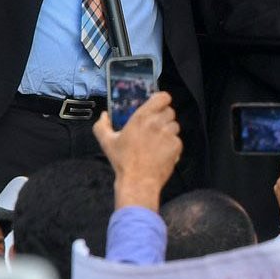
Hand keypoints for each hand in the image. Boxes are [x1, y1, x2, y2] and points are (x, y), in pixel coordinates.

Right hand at [95, 91, 181, 209]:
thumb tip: (104, 115)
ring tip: (156, 141)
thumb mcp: (107, 142)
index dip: (161, 100)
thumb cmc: (122, 161)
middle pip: (169, 111)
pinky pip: (177, 139)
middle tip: (154, 127)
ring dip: (168, 130)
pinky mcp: (177, 145)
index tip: (156, 105)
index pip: (163, 97)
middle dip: (163, 117)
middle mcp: (157, 123)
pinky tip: (161, 151)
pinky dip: (171, 144)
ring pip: (174, 125)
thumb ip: (102, 126)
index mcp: (142, 117)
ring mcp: (169, 134)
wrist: (138, 181)